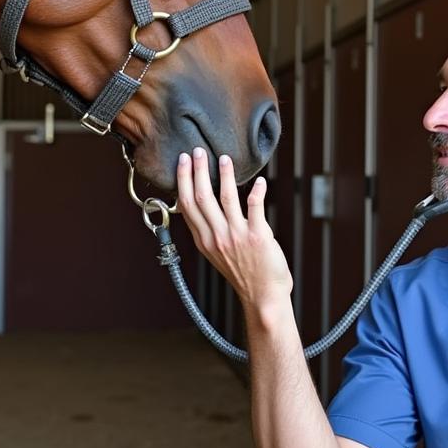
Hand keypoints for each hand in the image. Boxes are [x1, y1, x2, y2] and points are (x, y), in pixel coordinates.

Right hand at [176, 147, 292, 312]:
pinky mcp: (258, 237)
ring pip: (225, 198)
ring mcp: (236, 236)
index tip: (183, 162)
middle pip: (201, 197)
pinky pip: (255, 208)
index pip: (187, 205)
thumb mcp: (215, 253)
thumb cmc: (243, 274)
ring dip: (224, 175)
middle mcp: (217, 237)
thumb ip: (208, 230)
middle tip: (197, 151)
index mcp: (204, 240)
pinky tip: (260, 181)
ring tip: (223, 158)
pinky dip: (257, 192)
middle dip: (197, 171)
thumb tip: (201, 205)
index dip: (184, 181)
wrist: (264, 297)